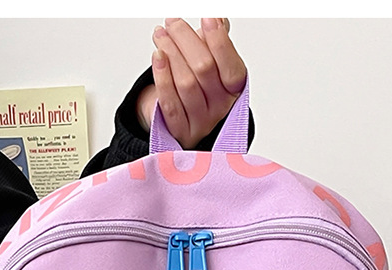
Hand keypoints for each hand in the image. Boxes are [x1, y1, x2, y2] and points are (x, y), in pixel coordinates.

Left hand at [136, 18, 246, 148]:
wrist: (181, 117)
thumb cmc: (197, 85)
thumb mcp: (211, 62)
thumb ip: (215, 43)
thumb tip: (218, 20)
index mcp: (234, 89)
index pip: (231, 66)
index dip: (219, 41)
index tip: (208, 17)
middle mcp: (220, 107)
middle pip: (205, 69)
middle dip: (186, 40)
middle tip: (172, 22)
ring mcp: (201, 122)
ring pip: (186, 83)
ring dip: (171, 53)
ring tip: (160, 35)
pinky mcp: (180, 130)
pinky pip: (170, 103)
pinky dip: (162, 77)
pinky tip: (157, 57)